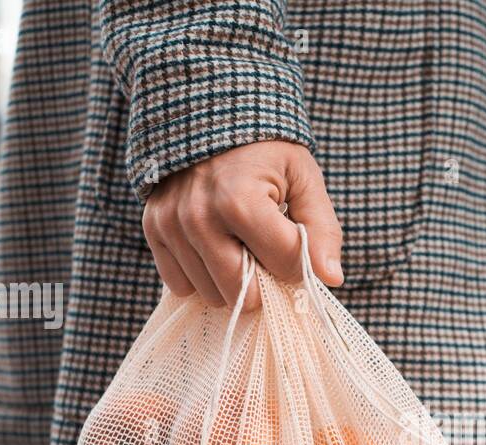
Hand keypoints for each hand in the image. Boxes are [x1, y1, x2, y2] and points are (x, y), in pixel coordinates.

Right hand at [142, 141, 343, 312]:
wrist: (206, 108)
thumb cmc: (264, 147)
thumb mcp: (303, 176)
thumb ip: (322, 228)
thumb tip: (331, 279)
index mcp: (241, 201)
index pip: (284, 266)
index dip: (300, 263)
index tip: (297, 245)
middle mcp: (199, 217)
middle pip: (244, 294)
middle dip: (264, 280)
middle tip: (267, 251)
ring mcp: (171, 225)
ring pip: (212, 295)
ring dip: (232, 281)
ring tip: (240, 244)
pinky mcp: (153, 229)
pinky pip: (180, 285)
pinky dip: (202, 276)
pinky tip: (214, 248)